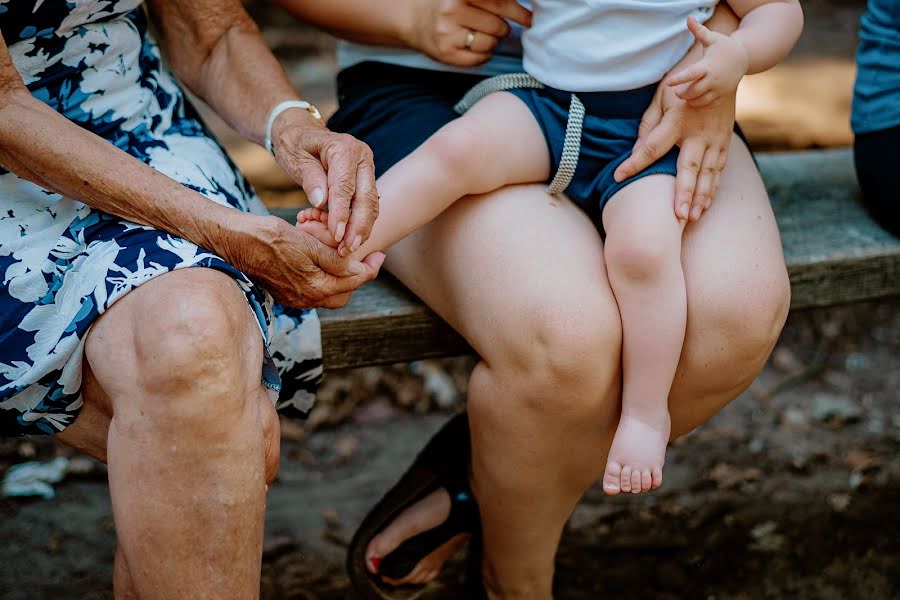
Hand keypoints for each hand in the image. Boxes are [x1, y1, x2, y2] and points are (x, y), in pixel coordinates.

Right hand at [231, 214, 384, 308]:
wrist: (236, 241)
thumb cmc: (270, 237)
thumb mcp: (308, 244)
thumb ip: (336, 261)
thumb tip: (359, 270)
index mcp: (315, 288)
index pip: (354, 282)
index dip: (371, 268)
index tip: (379, 254)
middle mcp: (306, 299)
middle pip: (344, 294)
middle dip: (358, 277)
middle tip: (366, 257)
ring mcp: (295, 299)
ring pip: (329, 295)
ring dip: (341, 279)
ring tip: (346, 259)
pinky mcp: (286, 294)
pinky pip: (313, 292)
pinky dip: (324, 280)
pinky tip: (324, 263)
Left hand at [270, 109, 378, 256]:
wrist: (301, 132)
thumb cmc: (294, 144)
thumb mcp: (294, 157)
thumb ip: (310, 178)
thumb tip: (321, 202)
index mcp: (344, 148)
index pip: (345, 187)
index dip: (341, 214)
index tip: (336, 236)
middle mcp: (362, 156)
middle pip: (366, 197)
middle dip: (358, 226)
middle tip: (348, 249)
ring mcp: (367, 168)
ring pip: (372, 203)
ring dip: (363, 228)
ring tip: (350, 248)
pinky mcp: (366, 179)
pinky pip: (368, 204)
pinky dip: (362, 222)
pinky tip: (353, 238)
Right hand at [407, 0, 531, 66]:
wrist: (414, 19)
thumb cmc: (448, 4)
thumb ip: (491, 0)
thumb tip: (525, 12)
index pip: (500, 2)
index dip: (519, 12)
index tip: (530, 19)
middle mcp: (452, 10)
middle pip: (498, 25)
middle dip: (503, 28)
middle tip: (497, 26)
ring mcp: (448, 34)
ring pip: (490, 44)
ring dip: (493, 42)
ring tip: (482, 35)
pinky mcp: (446, 54)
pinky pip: (480, 59)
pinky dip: (484, 54)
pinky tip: (476, 47)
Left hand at [614, 81, 735, 221]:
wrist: (723, 68)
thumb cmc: (683, 84)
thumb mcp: (661, 97)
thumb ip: (648, 125)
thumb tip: (636, 150)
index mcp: (677, 120)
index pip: (651, 147)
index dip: (634, 163)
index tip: (618, 177)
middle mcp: (698, 133)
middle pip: (688, 168)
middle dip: (683, 194)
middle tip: (678, 216)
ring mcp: (715, 139)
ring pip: (708, 173)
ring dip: (700, 197)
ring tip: (691, 218)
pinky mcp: (725, 142)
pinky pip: (719, 170)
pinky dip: (712, 189)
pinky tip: (704, 205)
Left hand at [666, 17, 748, 107]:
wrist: (744, 57)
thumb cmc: (723, 46)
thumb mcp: (712, 38)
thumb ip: (699, 31)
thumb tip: (689, 18)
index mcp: (708, 65)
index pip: (691, 74)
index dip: (679, 79)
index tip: (668, 82)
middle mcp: (714, 79)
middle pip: (694, 91)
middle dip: (683, 94)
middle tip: (677, 92)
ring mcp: (720, 88)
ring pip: (702, 100)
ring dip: (691, 101)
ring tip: (685, 97)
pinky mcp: (723, 95)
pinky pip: (710, 104)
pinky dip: (701, 105)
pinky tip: (695, 101)